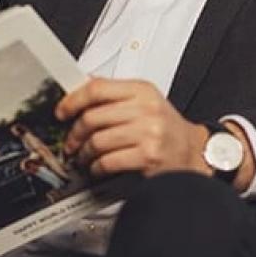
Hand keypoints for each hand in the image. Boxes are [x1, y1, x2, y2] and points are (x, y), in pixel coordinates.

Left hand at [56, 78, 209, 178]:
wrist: (193, 152)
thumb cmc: (167, 129)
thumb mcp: (145, 101)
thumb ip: (116, 94)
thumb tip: (81, 88)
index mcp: (142, 90)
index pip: (97, 88)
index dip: (73, 100)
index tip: (62, 111)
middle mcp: (146, 109)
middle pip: (93, 116)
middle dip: (75, 133)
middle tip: (71, 141)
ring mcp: (148, 132)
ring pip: (97, 141)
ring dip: (84, 153)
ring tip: (84, 156)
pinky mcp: (148, 156)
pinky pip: (108, 161)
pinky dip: (96, 167)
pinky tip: (97, 168)